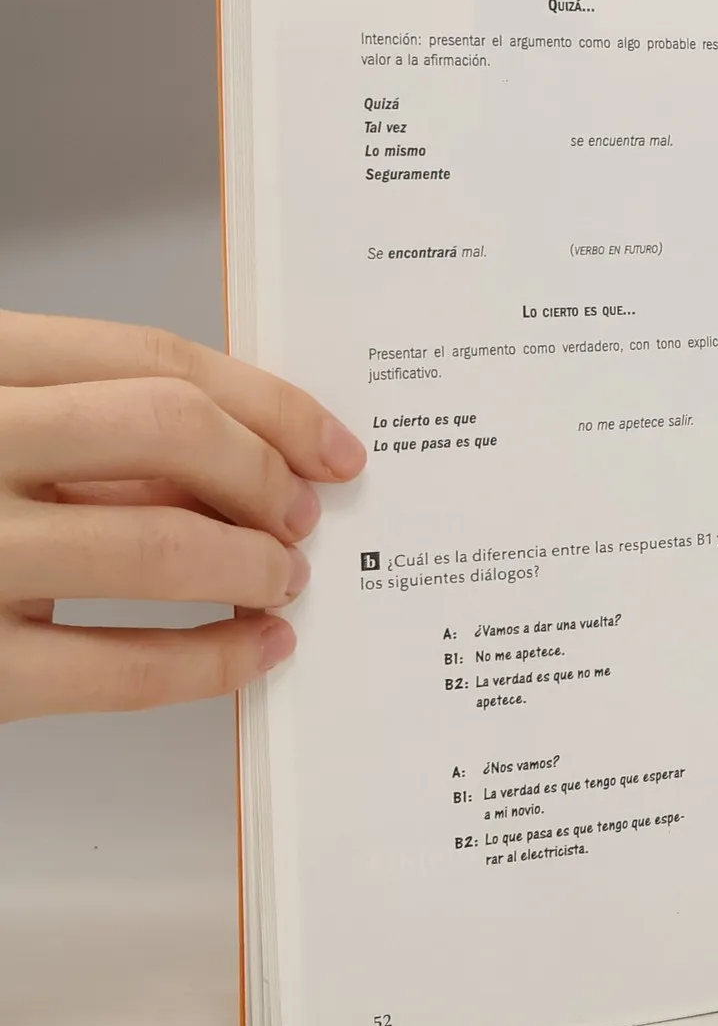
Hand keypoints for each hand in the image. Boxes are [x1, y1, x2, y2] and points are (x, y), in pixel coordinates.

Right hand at [0, 312, 364, 721]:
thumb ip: (79, 433)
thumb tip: (234, 464)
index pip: (150, 357)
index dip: (265, 402)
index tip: (330, 444)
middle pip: (170, 430)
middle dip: (264, 475)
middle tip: (301, 515)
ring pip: (159, 544)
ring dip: (252, 564)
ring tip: (281, 579)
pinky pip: (120, 668)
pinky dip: (213, 661)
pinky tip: (253, 651)